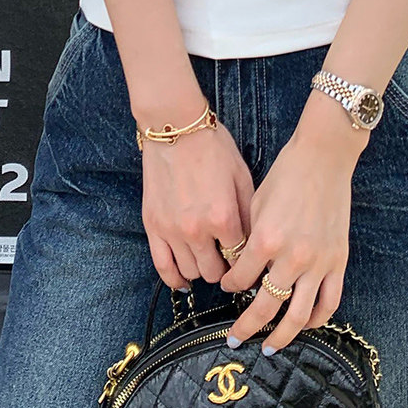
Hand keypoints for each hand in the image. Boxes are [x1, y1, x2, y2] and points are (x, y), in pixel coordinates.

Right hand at [142, 120, 253, 287]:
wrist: (176, 127)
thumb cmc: (212, 146)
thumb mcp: (241, 177)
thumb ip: (248, 215)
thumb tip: (254, 244)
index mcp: (224, 217)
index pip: (240, 259)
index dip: (246, 261)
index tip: (248, 261)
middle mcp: (197, 230)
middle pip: (215, 272)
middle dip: (224, 268)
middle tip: (227, 258)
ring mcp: (172, 231)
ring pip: (191, 272)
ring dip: (202, 269)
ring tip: (208, 259)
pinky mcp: (153, 227)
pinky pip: (163, 267)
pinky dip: (175, 279)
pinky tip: (184, 280)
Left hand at [218, 106, 363, 350]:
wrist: (323, 158)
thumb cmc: (286, 175)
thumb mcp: (256, 203)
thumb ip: (249, 239)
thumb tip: (241, 266)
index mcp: (265, 240)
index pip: (240, 278)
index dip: (229, 286)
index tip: (226, 288)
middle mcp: (291, 257)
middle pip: (266, 308)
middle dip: (246, 328)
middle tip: (234, 340)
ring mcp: (317, 263)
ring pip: (298, 316)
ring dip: (281, 336)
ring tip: (269, 347)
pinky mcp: (337, 262)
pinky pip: (328, 303)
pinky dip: (316, 320)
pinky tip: (304, 325)